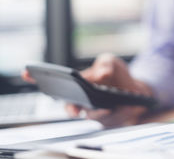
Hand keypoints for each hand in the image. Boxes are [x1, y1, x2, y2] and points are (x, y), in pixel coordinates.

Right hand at [22, 54, 152, 127]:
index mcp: (75, 86)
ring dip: (101, 113)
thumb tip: (101, 74)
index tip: (27, 72)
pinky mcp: (110, 121)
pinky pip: (114, 120)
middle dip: (72, 108)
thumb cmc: (117, 75)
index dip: (37, 78)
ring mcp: (94, 113)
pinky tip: (131, 107)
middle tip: (76, 108)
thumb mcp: (111, 62)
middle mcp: (80, 102)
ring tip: (109, 108)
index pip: (54, 85)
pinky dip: (122, 113)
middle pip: (70, 107)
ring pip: (93, 117)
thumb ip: (105, 64)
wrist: (136, 89)